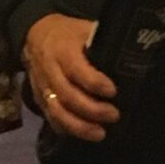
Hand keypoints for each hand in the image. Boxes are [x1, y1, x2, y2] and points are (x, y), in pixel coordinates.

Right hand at [23, 12, 118, 142]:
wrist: (34, 36)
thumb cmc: (67, 34)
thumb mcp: (84, 29)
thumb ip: (101, 42)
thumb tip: (130, 53)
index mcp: (63, 50)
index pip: (77, 70)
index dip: (95, 83)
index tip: (113, 91)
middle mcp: (50, 71)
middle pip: (68, 95)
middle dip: (91, 110)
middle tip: (114, 115)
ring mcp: (42, 88)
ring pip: (57, 111)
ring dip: (79, 126)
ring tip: (100, 133)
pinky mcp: (39, 99)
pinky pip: (51, 118)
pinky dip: (67, 129)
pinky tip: (83, 134)